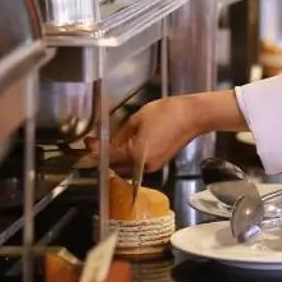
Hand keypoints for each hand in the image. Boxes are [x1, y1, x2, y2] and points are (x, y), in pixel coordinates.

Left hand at [90, 92, 246, 171]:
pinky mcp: (159, 163)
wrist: (193, 116)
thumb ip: (119, 135)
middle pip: (116, 166)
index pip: (108, 157)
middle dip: (105, 156)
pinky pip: (138, 164)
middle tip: (97, 142)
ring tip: (111, 142)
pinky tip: (128, 144)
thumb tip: (104, 143)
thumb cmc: (167, 113)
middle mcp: (144, 166)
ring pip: (127, 167)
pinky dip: (130, 157)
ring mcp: (153, 166)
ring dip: (117, 158)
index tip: (88, 144)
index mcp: (136, 154)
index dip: (95, 151)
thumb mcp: (137, 119)